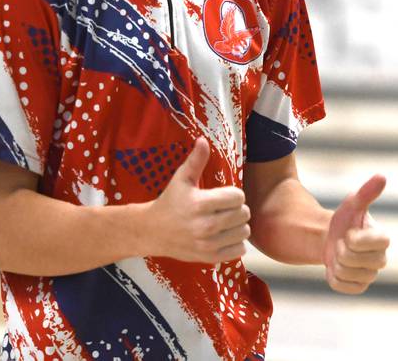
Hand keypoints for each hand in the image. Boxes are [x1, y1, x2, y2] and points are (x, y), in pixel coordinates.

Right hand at [143, 137, 250, 263]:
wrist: (153, 231)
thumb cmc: (170, 202)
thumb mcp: (181, 179)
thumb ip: (195, 160)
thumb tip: (203, 140)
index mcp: (200, 204)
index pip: (237, 196)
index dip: (233, 193)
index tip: (223, 195)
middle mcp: (206, 226)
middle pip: (243, 213)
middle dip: (236, 208)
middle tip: (224, 208)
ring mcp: (209, 244)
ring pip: (244, 232)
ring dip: (238, 225)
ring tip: (225, 221)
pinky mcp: (210, 257)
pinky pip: (240, 249)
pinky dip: (236, 242)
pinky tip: (224, 235)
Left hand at [323, 175, 389, 293]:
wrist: (330, 238)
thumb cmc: (344, 221)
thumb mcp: (352, 204)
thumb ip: (366, 192)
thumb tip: (381, 176)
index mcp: (382, 240)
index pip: (374, 243)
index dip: (356, 238)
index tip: (349, 232)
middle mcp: (380, 260)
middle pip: (355, 259)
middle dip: (341, 248)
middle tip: (341, 242)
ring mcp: (369, 275)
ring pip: (346, 272)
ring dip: (334, 261)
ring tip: (338, 253)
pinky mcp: (357, 287)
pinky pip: (340, 285)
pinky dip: (332, 275)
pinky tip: (334, 266)